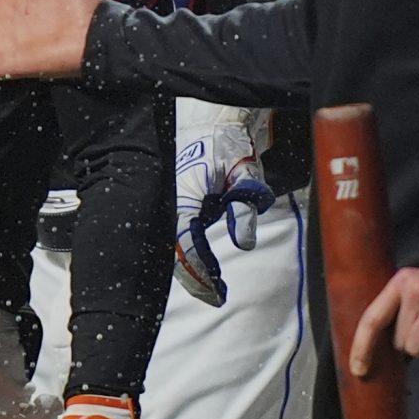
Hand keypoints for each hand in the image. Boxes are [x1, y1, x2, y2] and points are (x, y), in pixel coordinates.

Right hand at [172, 108, 273, 306]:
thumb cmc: (230, 144)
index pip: (186, 244)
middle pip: (176, 252)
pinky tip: (210, 268)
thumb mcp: (244, 173)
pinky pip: (182, 236)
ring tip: (216, 287)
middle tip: (215, 298)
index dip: (199, 271)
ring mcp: (175, 204)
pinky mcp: (180, 204)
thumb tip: (243, 244)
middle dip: (194, 278)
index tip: (216, 291)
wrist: (213, 120)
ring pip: (177, 246)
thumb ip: (244, 207)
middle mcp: (173, 204)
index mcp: (183, 197)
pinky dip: (194, 255)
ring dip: (194, 268)